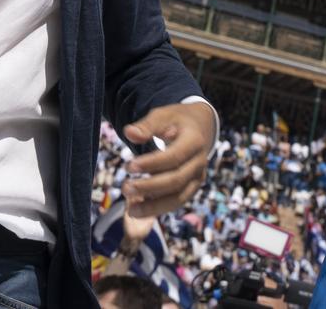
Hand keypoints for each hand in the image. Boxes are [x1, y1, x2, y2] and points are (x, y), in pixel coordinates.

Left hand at [122, 102, 215, 218]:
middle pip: (176, 180)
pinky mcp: (191, 188)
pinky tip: (137, 209)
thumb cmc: (176, 121)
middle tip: (125, 188)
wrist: (199, 127)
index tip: (128, 166)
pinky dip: (158, 208)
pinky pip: (176, 202)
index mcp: (194, 141)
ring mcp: (198, 177)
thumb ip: (146, 125)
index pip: (174, 156)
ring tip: (130, 210)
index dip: (151, 164)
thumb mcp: (163, 115)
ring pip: (179, 199)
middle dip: (150, 187)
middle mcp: (200, 162)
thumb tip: (129, 133)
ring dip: (154, 206)